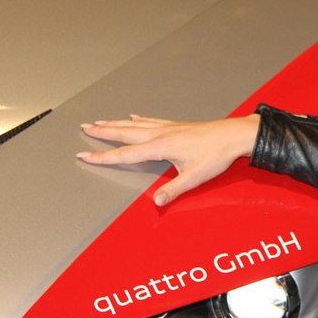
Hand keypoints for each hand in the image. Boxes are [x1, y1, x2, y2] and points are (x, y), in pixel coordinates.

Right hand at [77, 114, 259, 205]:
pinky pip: (151, 120)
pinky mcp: (177, 125)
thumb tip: (156, 201)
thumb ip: (173, 189)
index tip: (84, 155)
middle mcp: (162, 133)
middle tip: (84, 128)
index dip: (103, 156)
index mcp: (161, 146)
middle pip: (125, 132)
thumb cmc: (217, 154)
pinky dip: (139, 119)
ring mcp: (169, 127)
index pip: (126, 153)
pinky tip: (134, 116)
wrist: (234, 136)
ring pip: (135, 124)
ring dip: (116, 123)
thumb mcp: (194, 177)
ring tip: (100, 121)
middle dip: (103, 132)